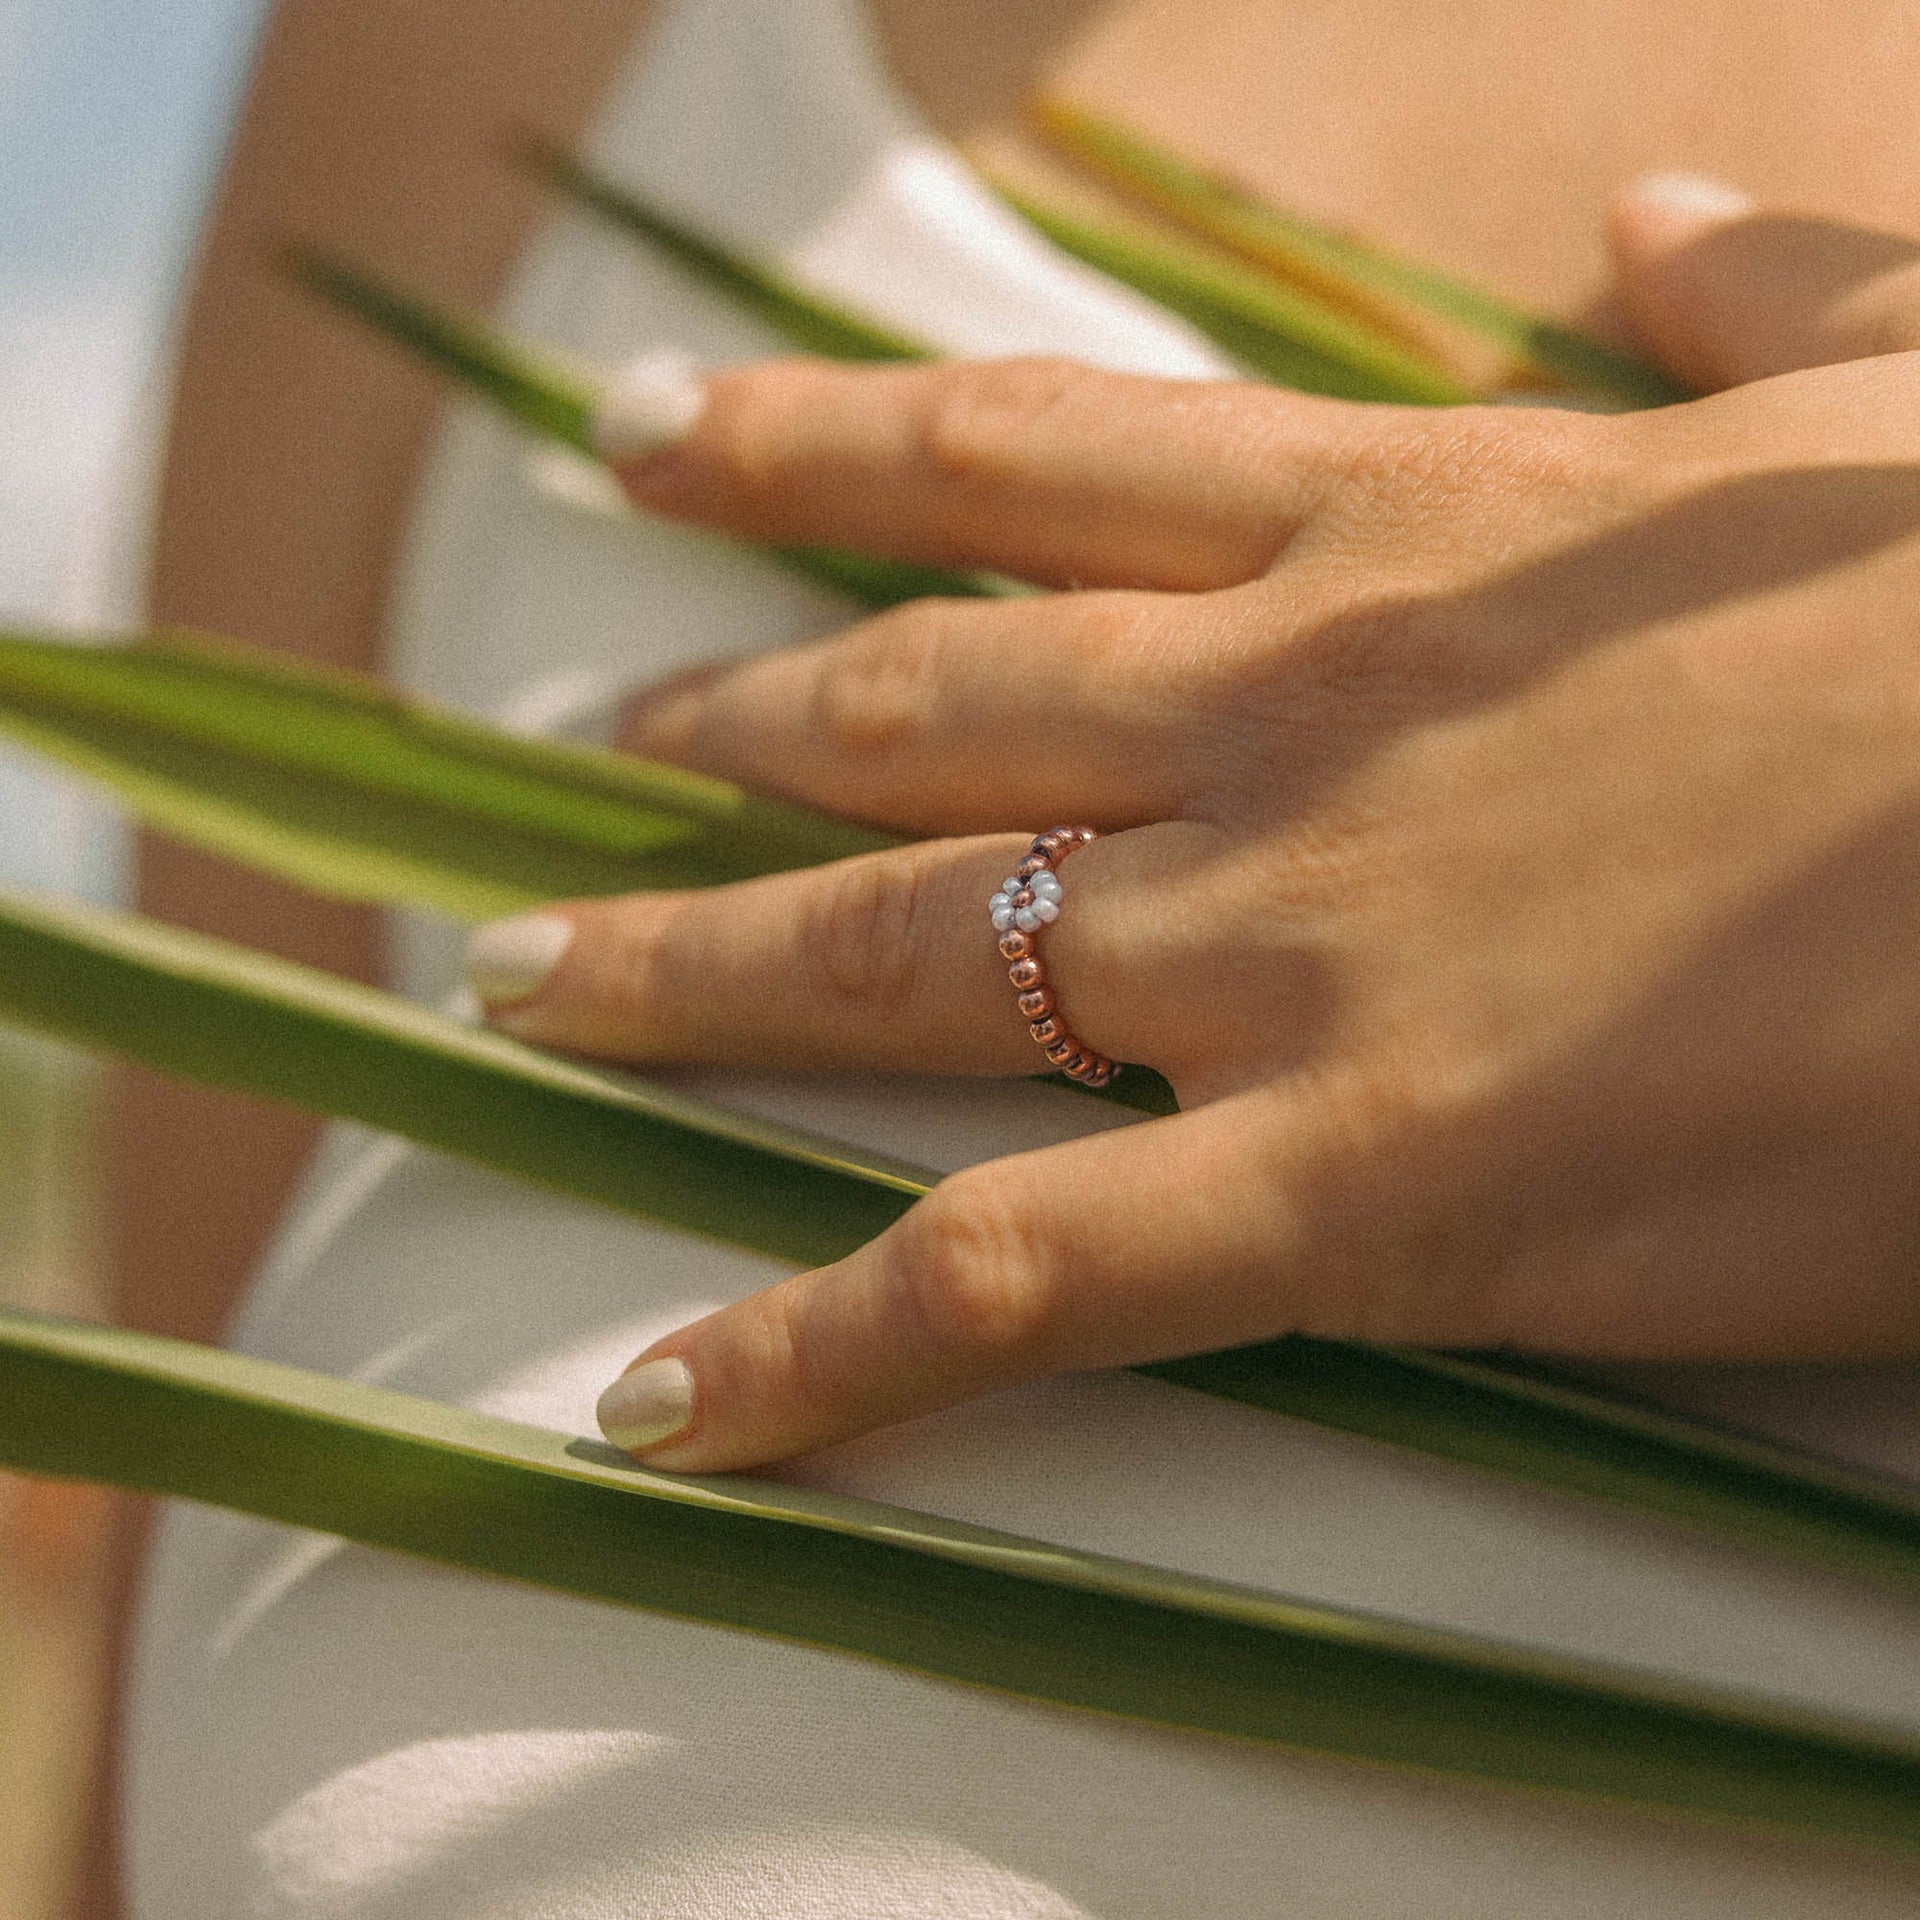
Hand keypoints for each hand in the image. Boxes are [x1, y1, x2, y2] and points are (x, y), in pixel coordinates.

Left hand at [466, 176, 1919, 1468]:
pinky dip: (826, 1355)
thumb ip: (1752, 304)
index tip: (648, 441)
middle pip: (900, 711)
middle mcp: (1277, 726)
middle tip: (570, 740)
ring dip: (683, 973)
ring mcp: (1290, 953)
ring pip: (899, 959)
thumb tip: (1656, 228)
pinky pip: (1017, 1282)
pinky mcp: (1355, 1185)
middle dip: (711, 731)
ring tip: (520, 987)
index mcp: (1398, 536)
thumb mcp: (1915, 396)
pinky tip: (667, 1406)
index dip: (807, 451)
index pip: (1015, 465)